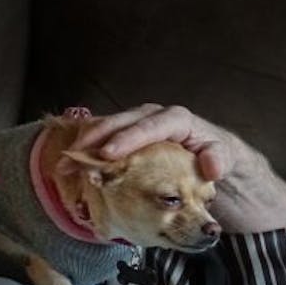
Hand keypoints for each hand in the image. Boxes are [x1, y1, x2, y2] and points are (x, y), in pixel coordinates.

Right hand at [65, 103, 236, 181]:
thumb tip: (212, 167)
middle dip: (95, 140)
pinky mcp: (125, 135)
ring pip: (106, 129)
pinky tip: (69, 167)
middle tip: (74, 159)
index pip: (150, 126)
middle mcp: (151, 116)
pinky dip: (86, 151)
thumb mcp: (222, 156)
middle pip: (120, 123)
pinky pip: (102, 139)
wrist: (209, 154)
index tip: (109, 154)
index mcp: (175, 119)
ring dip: (83, 146)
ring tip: (63, 166)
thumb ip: (218, 158)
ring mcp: (136, 124)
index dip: (127, 139)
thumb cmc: (214, 155)